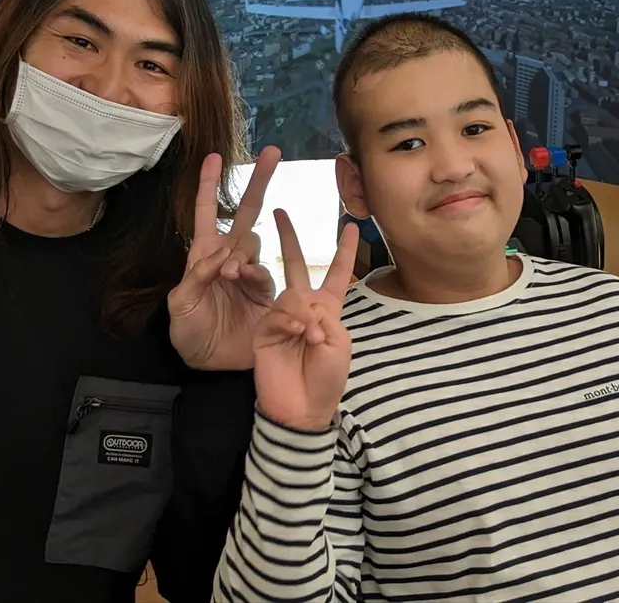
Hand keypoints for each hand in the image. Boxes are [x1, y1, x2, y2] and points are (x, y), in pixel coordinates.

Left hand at [168, 146, 282, 369]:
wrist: (209, 361)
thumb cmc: (188, 331)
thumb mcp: (180, 305)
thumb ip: (197, 278)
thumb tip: (222, 257)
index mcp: (202, 255)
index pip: (205, 212)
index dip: (208, 184)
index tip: (213, 156)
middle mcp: (228, 257)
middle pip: (245, 213)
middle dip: (258, 182)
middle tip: (273, 153)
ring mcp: (249, 273)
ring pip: (254, 243)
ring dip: (243, 253)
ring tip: (229, 275)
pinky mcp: (266, 293)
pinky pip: (264, 274)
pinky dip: (256, 275)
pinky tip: (244, 282)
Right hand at [253, 211, 358, 431]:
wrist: (302, 407)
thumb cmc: (327, 378)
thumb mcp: (339, 343)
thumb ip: (323, 315)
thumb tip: (302, 303)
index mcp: (328, 309)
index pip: (337, 273)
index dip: (345, 250)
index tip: (353, 226)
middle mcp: (304, 307)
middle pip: (297, 265)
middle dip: (290, 238)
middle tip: (280, 212)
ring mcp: (282, 317)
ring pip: (291, 293)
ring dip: (304, 314)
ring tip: (312, 339)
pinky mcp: (265, 329)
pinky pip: (277, 312)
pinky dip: (291, 321)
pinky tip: (299, 335)